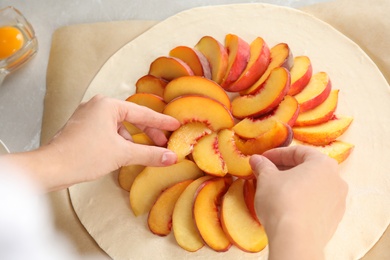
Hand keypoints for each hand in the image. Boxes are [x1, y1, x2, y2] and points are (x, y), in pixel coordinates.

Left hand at [1, 95, 180, 190]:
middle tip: (164, 143)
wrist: (51, 168)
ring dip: (134, 139)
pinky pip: (109, 131)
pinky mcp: (83, 128)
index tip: (176, 125)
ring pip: (120, 126)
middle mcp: (97, 105)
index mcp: (108, 105)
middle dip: (148, 132)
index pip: (142, 113)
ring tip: (146, 151)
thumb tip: (171, 158)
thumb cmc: (84, 156)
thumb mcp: (122, 154)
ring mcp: (88, 116)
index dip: (161, 122)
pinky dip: (121, 141)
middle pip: (132, 118)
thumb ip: (149, 154)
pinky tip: (126, 153)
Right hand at [250, 145, 347, 259]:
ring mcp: (338, 202)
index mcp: (323, 164)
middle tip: (266, 172)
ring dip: (294, 184)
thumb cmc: (282, 202)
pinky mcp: (334, 220)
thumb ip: (263, 166)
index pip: (299, 152)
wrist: (295, 240)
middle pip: (308, 168)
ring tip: (274, 189)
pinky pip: (316, 203)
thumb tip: (256, 159)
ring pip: (313, 186)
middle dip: (285, 169)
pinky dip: (301, 200)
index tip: (263, 158)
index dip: (277, 153)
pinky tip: (285, 206)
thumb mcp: (267, 178)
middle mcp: (337, 180)